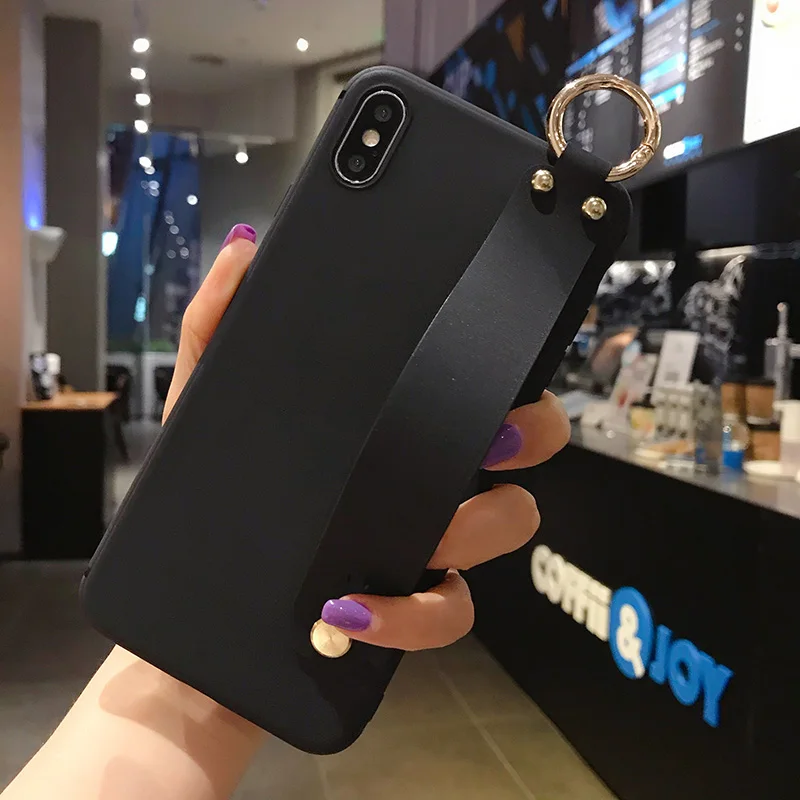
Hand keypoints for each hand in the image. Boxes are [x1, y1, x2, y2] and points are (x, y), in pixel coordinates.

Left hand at [169, 223, 569, 651]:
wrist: (190, 623)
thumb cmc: (204, 507)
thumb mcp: (199, 412)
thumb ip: (214, 330)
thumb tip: (245, 249)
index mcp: (386, 426)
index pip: (470, 382)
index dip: (506, 367)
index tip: (500, 356)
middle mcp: (419, 479)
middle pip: (524, 445)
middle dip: (532, 432)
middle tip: (493, 435)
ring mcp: (421, 547)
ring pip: (505, 525)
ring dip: (474, 527)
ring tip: (413, 537)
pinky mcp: (406, 612)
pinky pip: (449, 614)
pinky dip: (411, 615)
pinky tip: (348, 608)